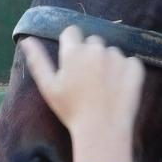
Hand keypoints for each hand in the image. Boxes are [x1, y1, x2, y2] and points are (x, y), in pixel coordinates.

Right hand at [20, 26, 144, 161]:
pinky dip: (126, 72)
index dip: (71, 45)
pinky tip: (119, 88)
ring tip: (104, 87)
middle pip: (93, 42)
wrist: (102, 129)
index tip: (73, 62)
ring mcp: (117, 57)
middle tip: (88, 79)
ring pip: (111, 52)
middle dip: (90, 54)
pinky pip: (130, 62)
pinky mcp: (134, 67)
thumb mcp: (49, 87)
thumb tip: (26, 39)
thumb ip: (38, 60)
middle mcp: (96, 48)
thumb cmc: (71, 110)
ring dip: (108, 63)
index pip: (72, 32)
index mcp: (74, 51)